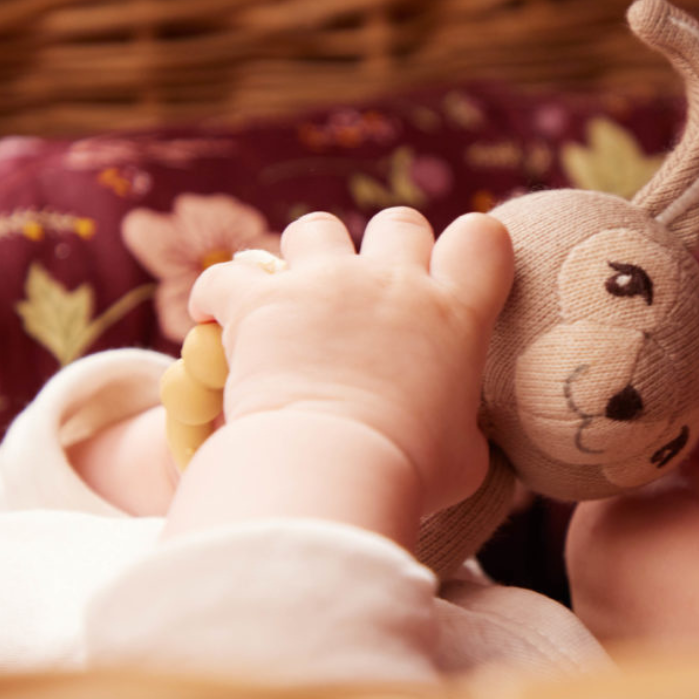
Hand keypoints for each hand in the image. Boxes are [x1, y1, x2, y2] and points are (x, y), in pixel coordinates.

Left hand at [188, 207, 513, 514]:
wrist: (332, 472)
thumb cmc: (407, 475)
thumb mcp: (465, 457)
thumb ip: (467, 429)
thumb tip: (462, 434)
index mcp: (455, 315)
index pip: (482, 238)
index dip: (468, 250)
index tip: (448, 280)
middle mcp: (394, 283)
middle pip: (399, 223)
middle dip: (385, 250)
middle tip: (369, 300)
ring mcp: (327, 283)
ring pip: (317, 229)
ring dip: (307, 257)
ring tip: (295, 299)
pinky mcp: (261, 300)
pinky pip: (228, 274)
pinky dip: (219, 296)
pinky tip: (215, 319)